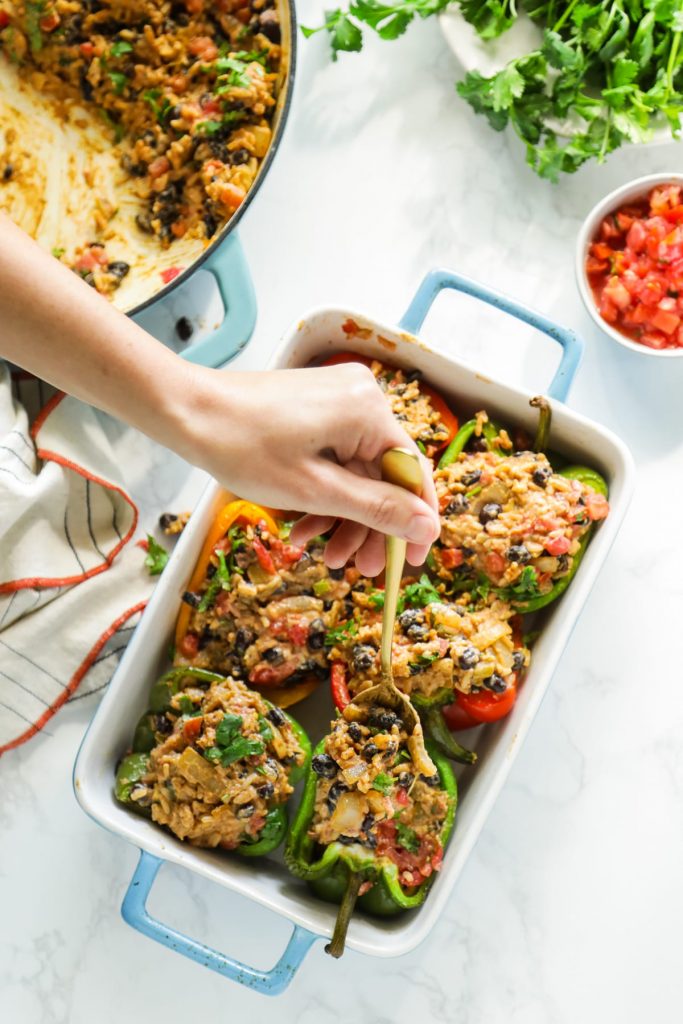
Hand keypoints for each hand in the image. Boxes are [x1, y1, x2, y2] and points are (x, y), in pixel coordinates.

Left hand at [177, 362, 439, 575]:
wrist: (187, 411)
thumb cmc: (244, 448)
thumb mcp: (315, 490)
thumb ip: (377, 509)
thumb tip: (430, 528)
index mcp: (370, 411)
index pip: (411, 472)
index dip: (415, 521)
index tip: (411, 563)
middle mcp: (363, 398)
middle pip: (382, 474)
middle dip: (368, 525)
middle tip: (357, 570)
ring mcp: (339, 400)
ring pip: (357, 470)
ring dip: (343, 515)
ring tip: (324, 555)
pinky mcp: (317, 407)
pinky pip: (336, 456)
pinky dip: (325, 492)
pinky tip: (303, 527)